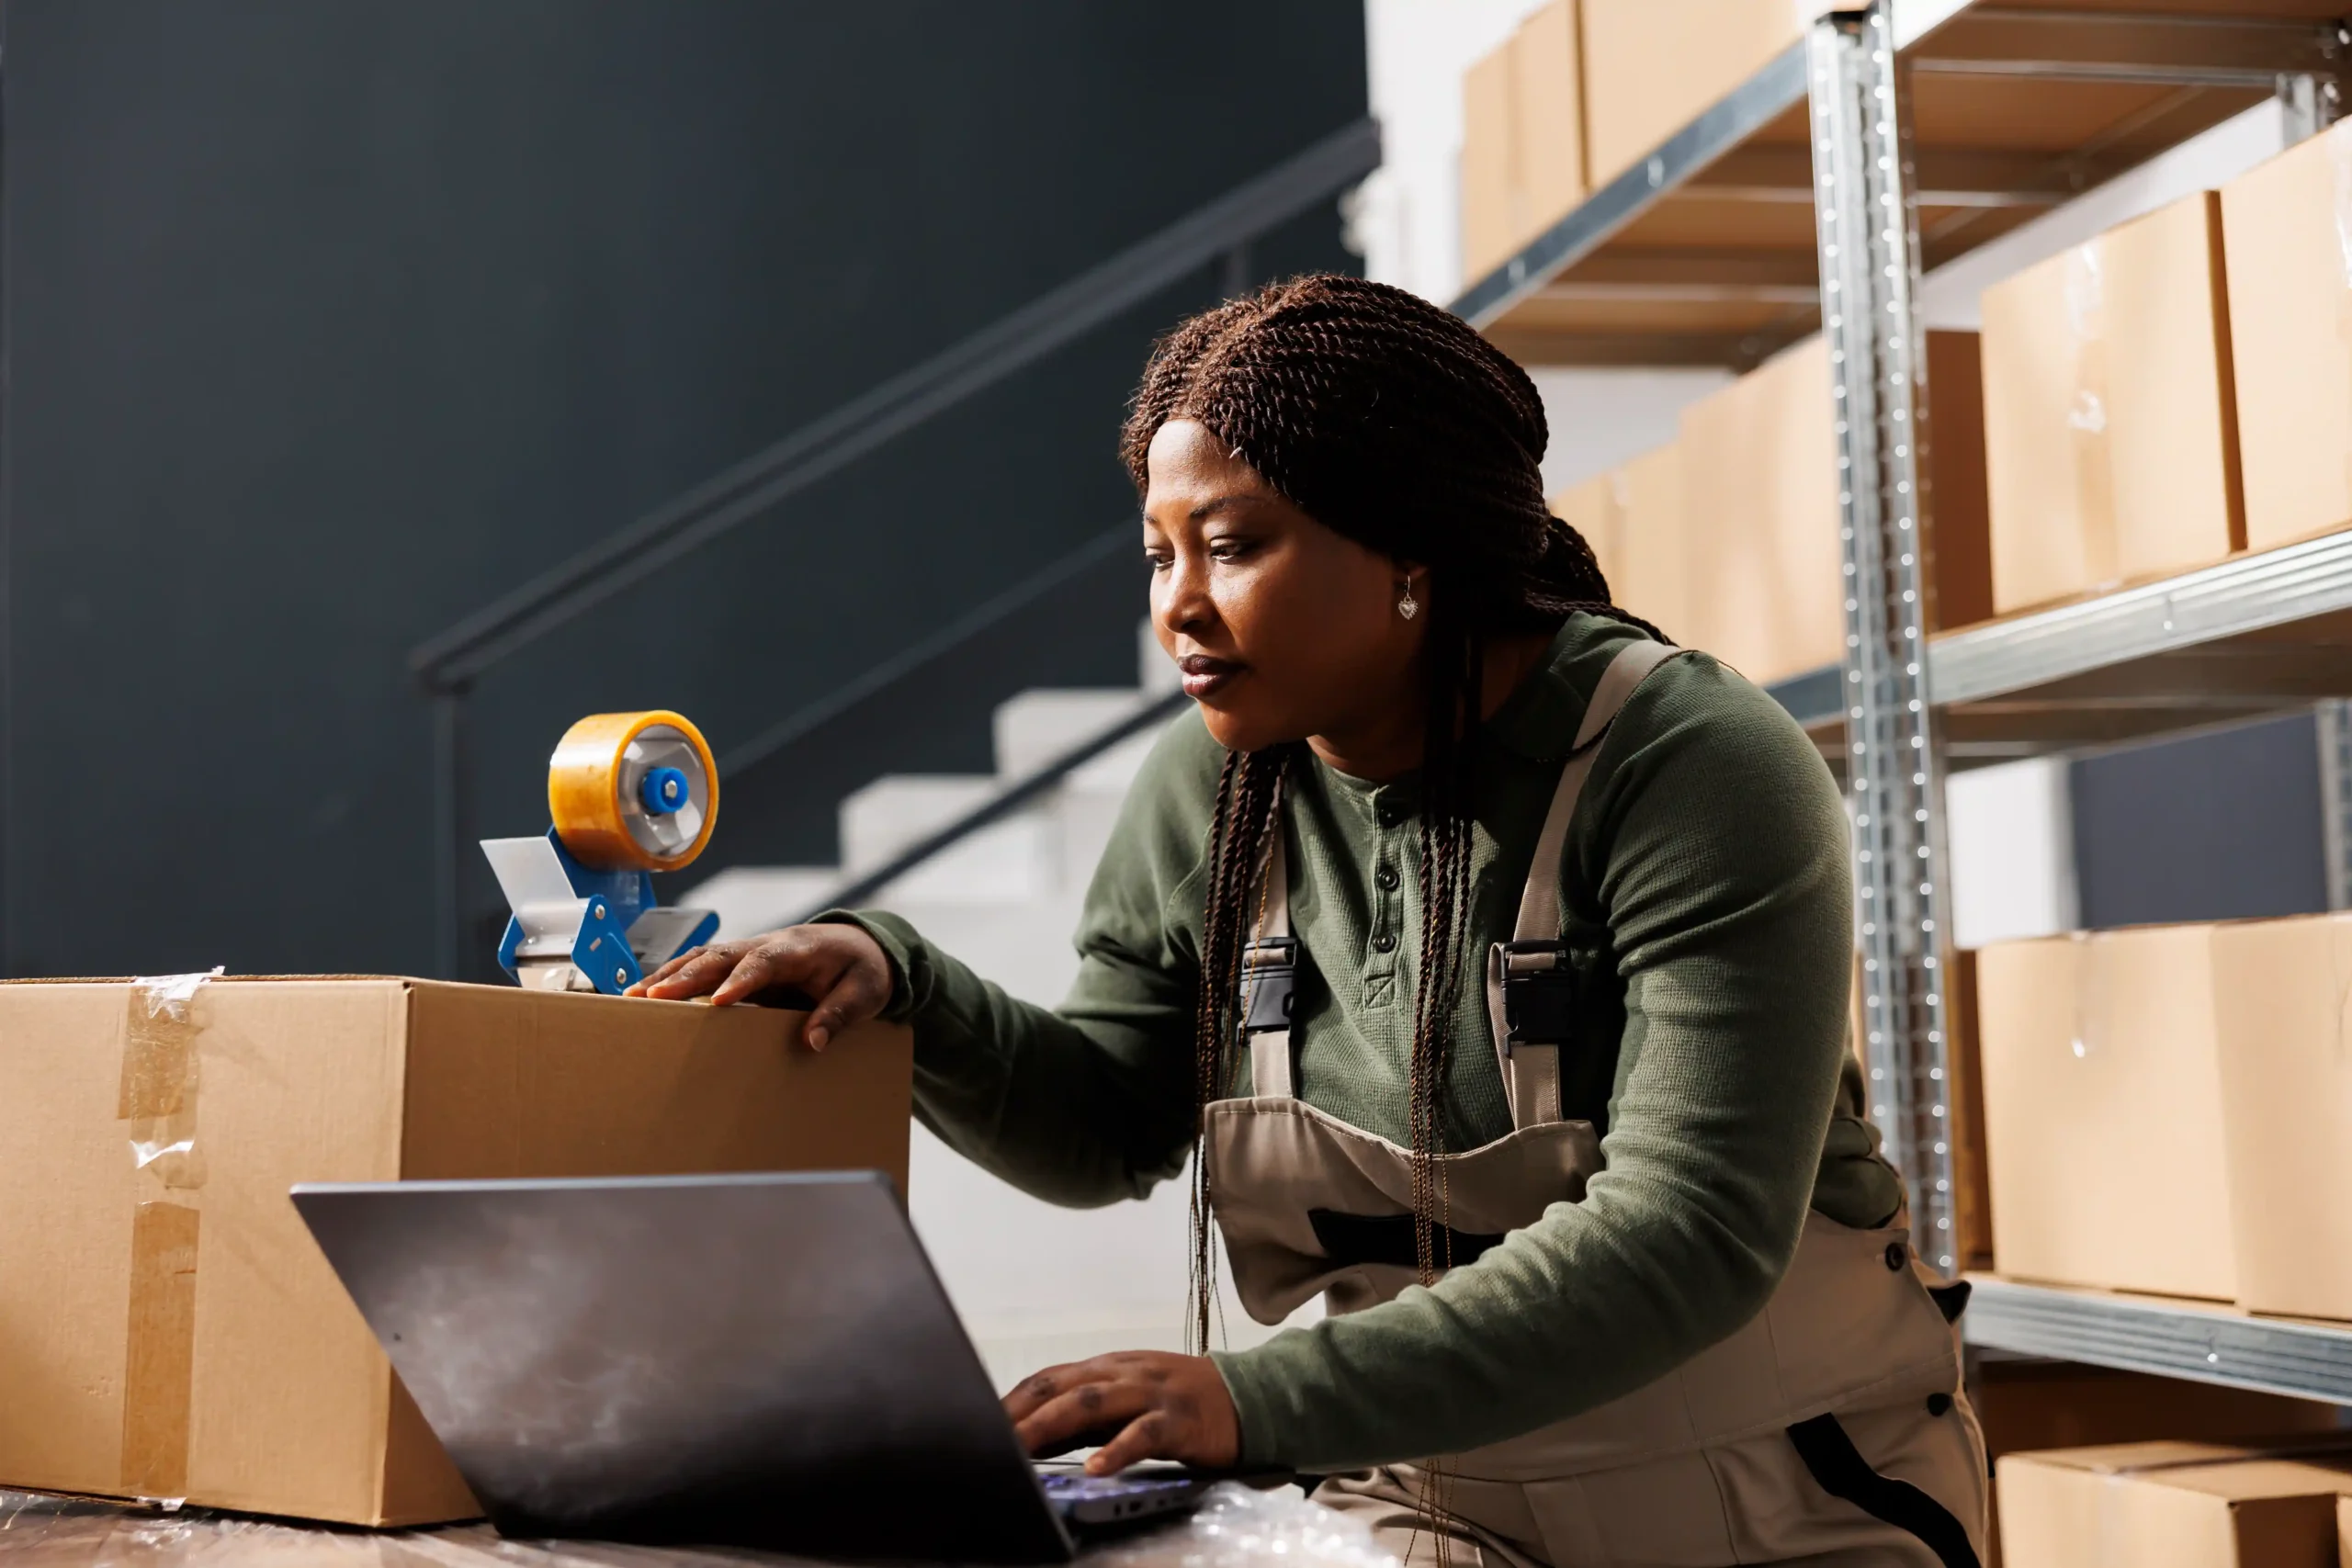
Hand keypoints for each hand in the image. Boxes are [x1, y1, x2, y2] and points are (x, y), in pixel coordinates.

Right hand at [627, 924, 891, 1049]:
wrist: (864, 946)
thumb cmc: (864, 969)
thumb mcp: (866, 993)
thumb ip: (840, 1014)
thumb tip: (813, 1042)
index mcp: (799, 948)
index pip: (764, 961)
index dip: (740, 979)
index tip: (718, 1001)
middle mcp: (767, 945)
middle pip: (720, 955)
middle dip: (685, 976)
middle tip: (651, 997)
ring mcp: (751, 952)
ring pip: (704, 959)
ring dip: (669, 976)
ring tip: (632, 997)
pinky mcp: (741, 965)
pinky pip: (704, 968)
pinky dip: (675, 978)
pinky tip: (647, 997)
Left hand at [1003, 1352, 1240, 1475]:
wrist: (1249, 1396)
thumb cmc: (1181, 1402)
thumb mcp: (1129, 1400)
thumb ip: (1088, 1414)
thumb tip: (1037, 1436)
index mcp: (1109, 1367)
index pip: (1049, 1377)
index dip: (1014, 1400)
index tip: (979, 1423)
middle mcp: (1124, 1373)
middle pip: (1063, 1386)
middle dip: (1021, 1412)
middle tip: (988, 1438)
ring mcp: (1151, 1393)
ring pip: (1094, 1401)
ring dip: (1052, 1424)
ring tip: (1022, 1448)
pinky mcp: (1179, 1418)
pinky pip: (1144, 1432)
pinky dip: (1118, 1449)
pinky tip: (1098, 1467)